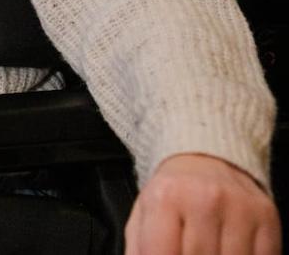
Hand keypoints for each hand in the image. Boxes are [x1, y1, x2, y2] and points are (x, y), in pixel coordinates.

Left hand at [126, 153, 279, 253]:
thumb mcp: (143, 214)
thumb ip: (139, 247)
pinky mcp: (267, 218)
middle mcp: (205, 199)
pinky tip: (228, 250)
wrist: (206, 160)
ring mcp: (239, 208)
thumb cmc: (173, 193)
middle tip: (185, 250)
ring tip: (207, 249)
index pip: (162, 254)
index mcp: (166, 197)